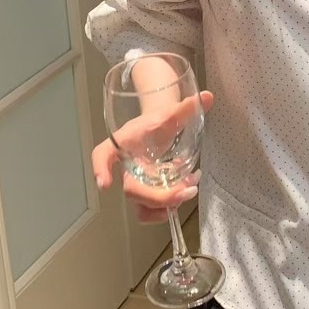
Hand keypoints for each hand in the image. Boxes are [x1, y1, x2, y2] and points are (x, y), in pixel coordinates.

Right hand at [92, 89, 213, 222]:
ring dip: (166, 205)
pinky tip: (186, 189)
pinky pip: (150, 212)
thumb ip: (186, 107)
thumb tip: (208, 96)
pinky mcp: (145, 196)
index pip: (102, 154)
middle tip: (187, 189)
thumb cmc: (157, 122)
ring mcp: (135, 184)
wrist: (158, 128)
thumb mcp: (169, 113)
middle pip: (131, 189)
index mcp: (122, 143)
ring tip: (190, 187)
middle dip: (160, 196)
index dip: (100, 169)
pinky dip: (169, 207)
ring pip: (141, 207)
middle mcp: (124, 167)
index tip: (105, 184)